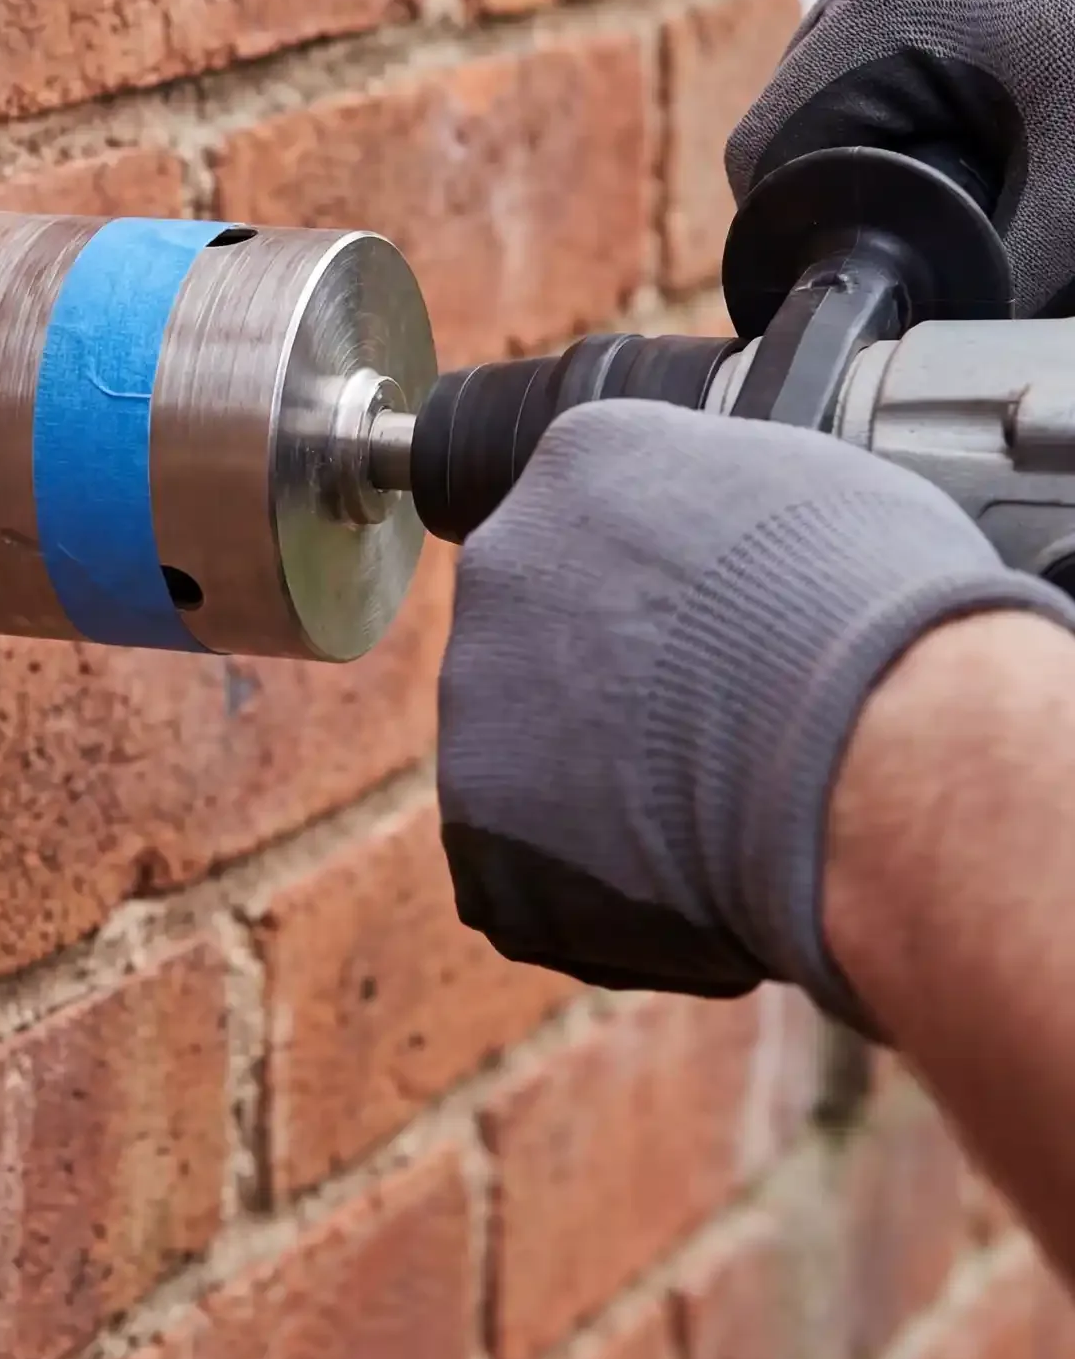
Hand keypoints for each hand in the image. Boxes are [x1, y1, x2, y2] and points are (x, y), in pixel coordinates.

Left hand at [436, 400, 1074, 1025]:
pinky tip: (692, 884)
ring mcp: (477, 694)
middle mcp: (504, 561)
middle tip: (720, 731)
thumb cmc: (879, 615)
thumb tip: (739, 549)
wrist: (870, 745)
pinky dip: (604, 896)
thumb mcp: (816, 488)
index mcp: (581, 462)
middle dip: (622, 692)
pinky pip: (533, 869)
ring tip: (721, 811)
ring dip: (609, 793)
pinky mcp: (481, 826)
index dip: (671, 599)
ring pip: (534, 754)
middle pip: (546, 635)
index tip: (725, 639)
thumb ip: (727, 508)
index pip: (595, 526)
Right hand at [728, 0, 1074, 315]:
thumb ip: (988, 266)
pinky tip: (987, 93)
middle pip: (796, 99)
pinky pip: (884, 11)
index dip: (801, 223)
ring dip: (882, 117)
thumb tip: (905, 346)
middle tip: (940, 207)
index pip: (770, 147)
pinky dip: (916, 67)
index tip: (859, 260)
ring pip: (833, 55)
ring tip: (980, 145)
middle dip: (853, 169)